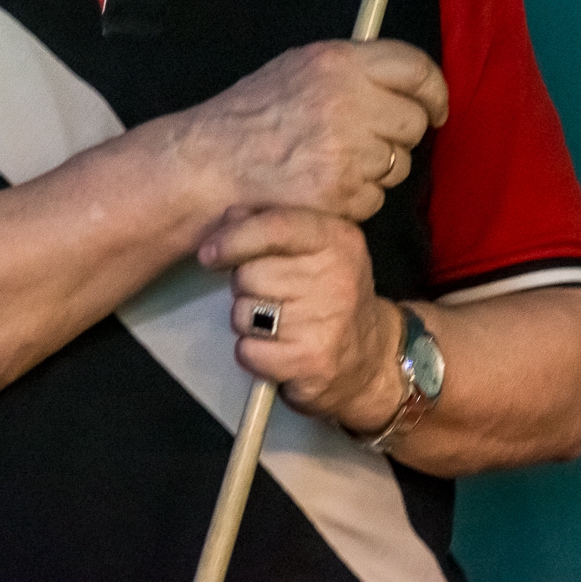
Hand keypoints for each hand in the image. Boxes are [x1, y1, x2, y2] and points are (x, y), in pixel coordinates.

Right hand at [179, 39, 447, 222]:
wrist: (209, 165)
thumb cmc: (250, 116)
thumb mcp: (296, 68)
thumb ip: (349, 70)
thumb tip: (401, 81)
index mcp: (339, 63)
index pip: (416, 68)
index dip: (434, 91)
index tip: (436, 108)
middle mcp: (348, 103)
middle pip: (414, 122)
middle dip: (398, 136)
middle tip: (369, 141)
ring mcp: (346, 151)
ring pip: (398, 165)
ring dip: (377, 170)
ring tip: (333, 164)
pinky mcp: (341, 194)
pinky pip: (375, 199)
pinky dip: (356, 199)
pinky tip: (323, 187)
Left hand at [198, 205, 406, 425]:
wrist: (371, 358)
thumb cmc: (330, 295)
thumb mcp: (314, 249)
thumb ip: (271, 225)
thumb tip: (228, 218)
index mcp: (336, 239)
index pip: (274, 228)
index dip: (233, 239)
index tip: (209, 254)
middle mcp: (336, 278)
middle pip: (249, 274)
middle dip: (244, 288)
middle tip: (266, 297)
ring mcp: (326, 322)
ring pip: (243, 314)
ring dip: (246, 322)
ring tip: (274, 324)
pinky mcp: (312, 363)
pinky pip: (248, 351)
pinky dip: (252, 354)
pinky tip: (276, 351)